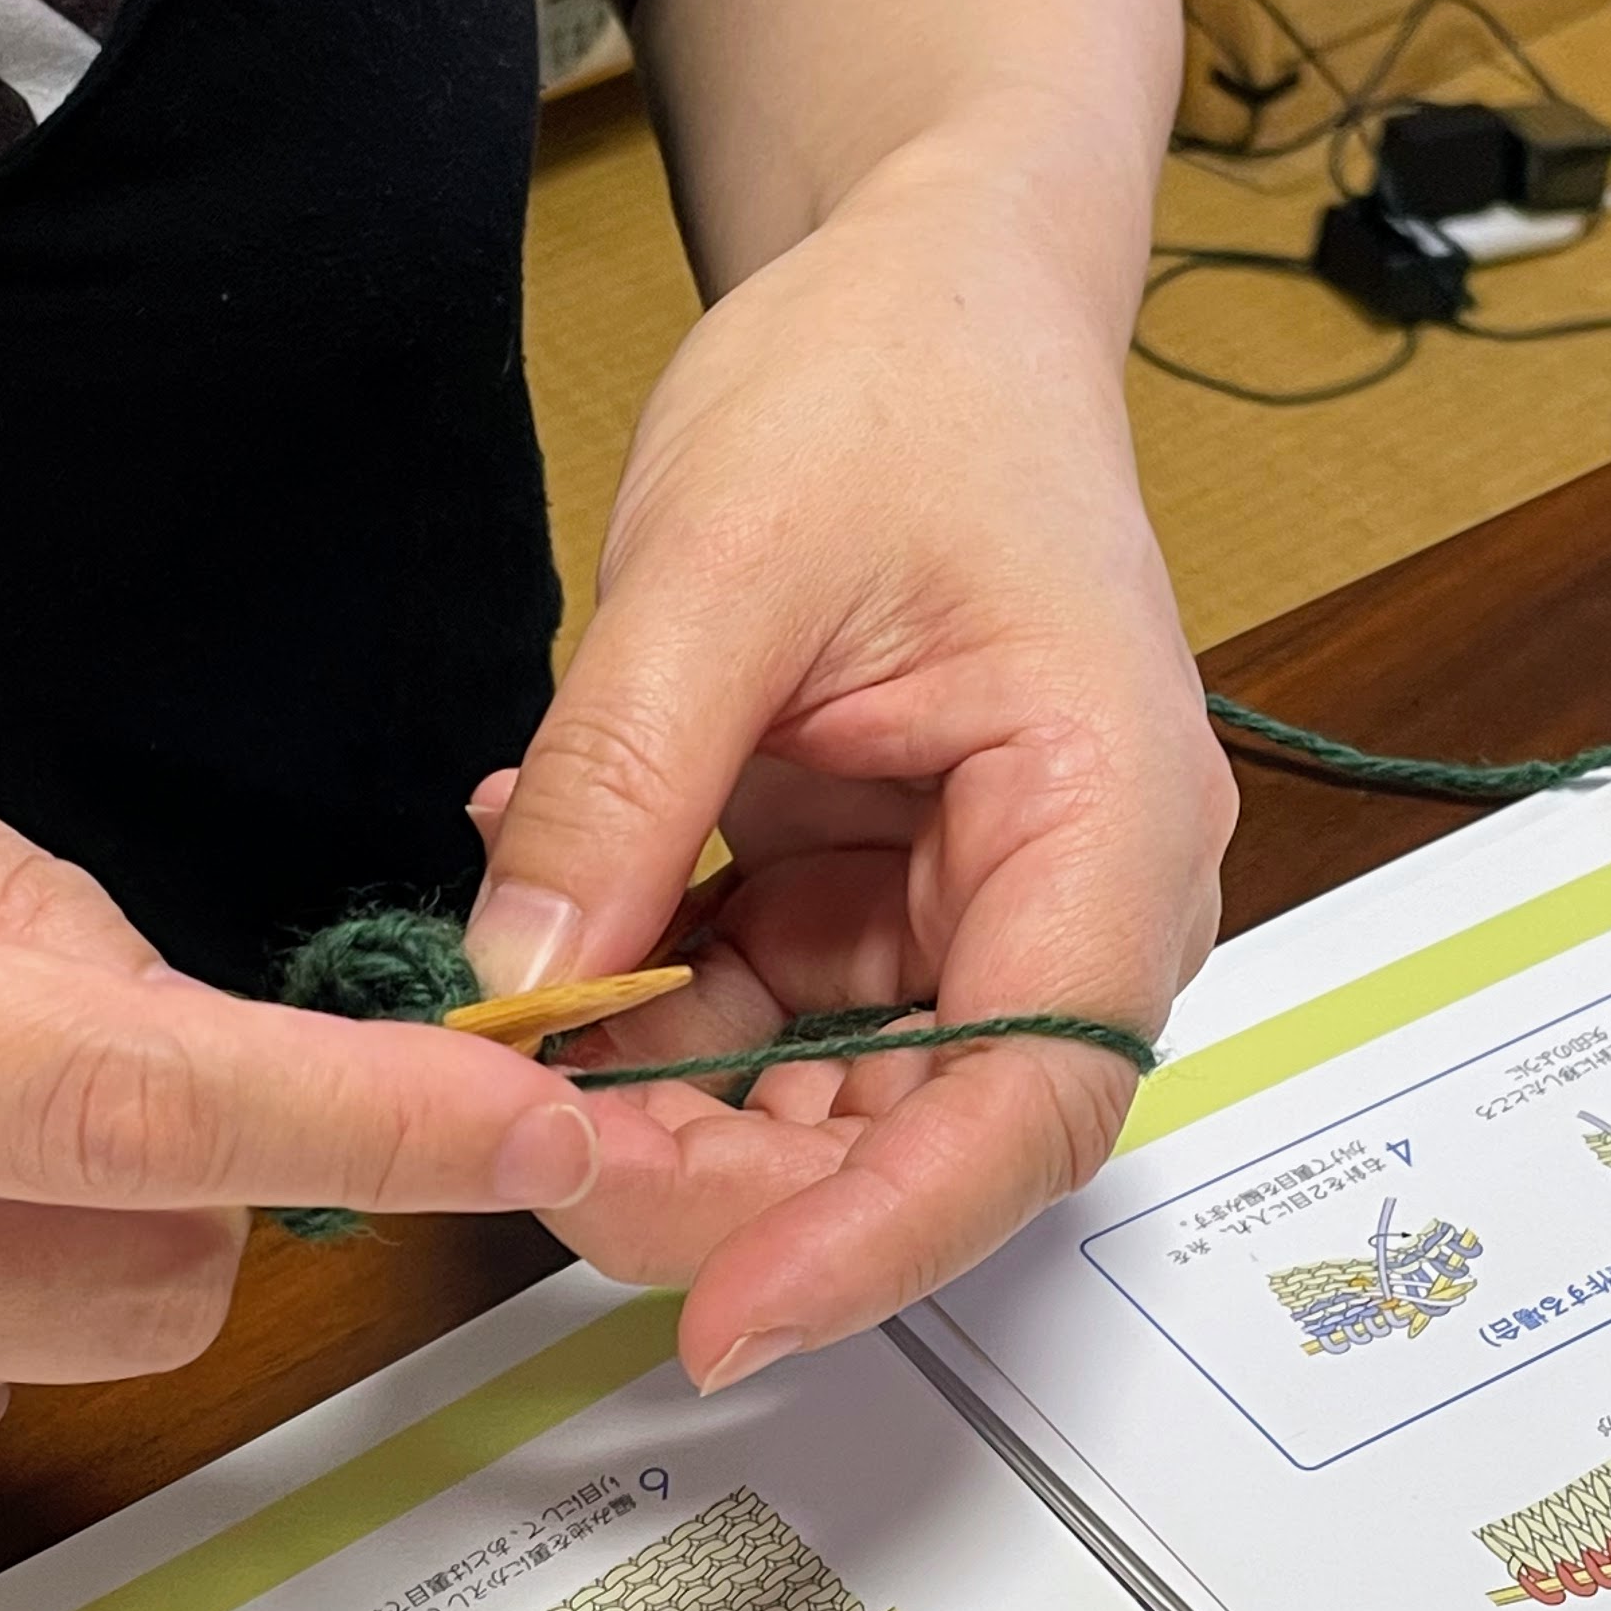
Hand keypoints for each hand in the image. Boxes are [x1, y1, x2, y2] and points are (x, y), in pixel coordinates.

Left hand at [464, 168, 1234, 1388]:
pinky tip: (546, 922)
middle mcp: (1062, 894)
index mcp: (1104, 816)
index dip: (874, 1239)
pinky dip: (644, 999)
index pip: (1030, 1099)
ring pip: (820, 1092)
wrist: (921, 295)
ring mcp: (965, 902)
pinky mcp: (874, 890)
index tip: (715, 1315)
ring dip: (657, 1097)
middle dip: (719, 1175)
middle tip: (526, 1148)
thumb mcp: (722, 564)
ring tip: (506, 1033)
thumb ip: (626, 780)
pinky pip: (760, 1007)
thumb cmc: (890, 381)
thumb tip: (517, 986)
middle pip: (916, 1131)